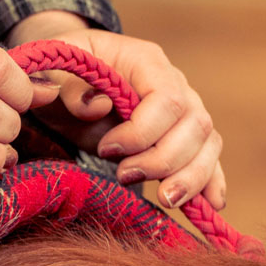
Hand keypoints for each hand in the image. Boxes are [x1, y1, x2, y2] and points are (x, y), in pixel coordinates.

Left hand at [9, 12, 225, 210]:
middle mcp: (175, 83)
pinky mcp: (183, 137)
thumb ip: (69, 87)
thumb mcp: (53, 70)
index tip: (105, 149)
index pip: (167, 99)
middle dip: (163, 160)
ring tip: (165, 200)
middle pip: (195, 125)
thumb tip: (97, 106)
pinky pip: (209, 157)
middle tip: (124, 176)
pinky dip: (212, 182)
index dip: (142, 132)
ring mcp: (184, 110)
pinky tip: (211, 205)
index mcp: (145, 60)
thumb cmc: (62, 73)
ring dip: (191, 178)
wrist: (67, 80)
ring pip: (208, 144)